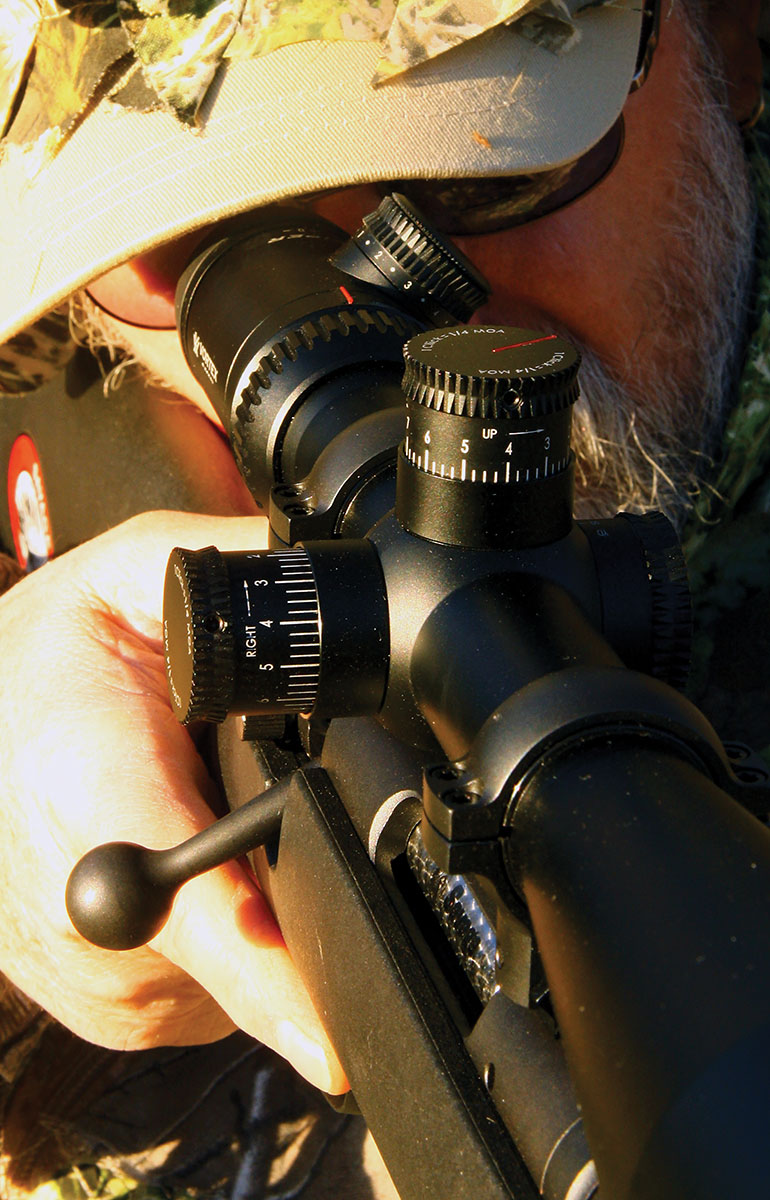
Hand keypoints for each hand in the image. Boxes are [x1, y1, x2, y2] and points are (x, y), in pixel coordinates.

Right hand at [0, 511, 345, 1092]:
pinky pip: (213, 998)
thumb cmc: (37, 663)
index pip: (191, 911)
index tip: (327, 1036)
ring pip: (248, 982)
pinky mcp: (114, 1012)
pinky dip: (228, 943)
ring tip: (208, 822)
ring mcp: (103, 982)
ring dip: (263, 911)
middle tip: (266, 801)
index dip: (262, 971)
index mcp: (98, 800)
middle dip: (301, 887)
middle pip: (255, 956)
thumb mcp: (131, 577)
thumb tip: (340, 568)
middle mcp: (93, 920)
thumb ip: (236, 565)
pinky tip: (193, 868)